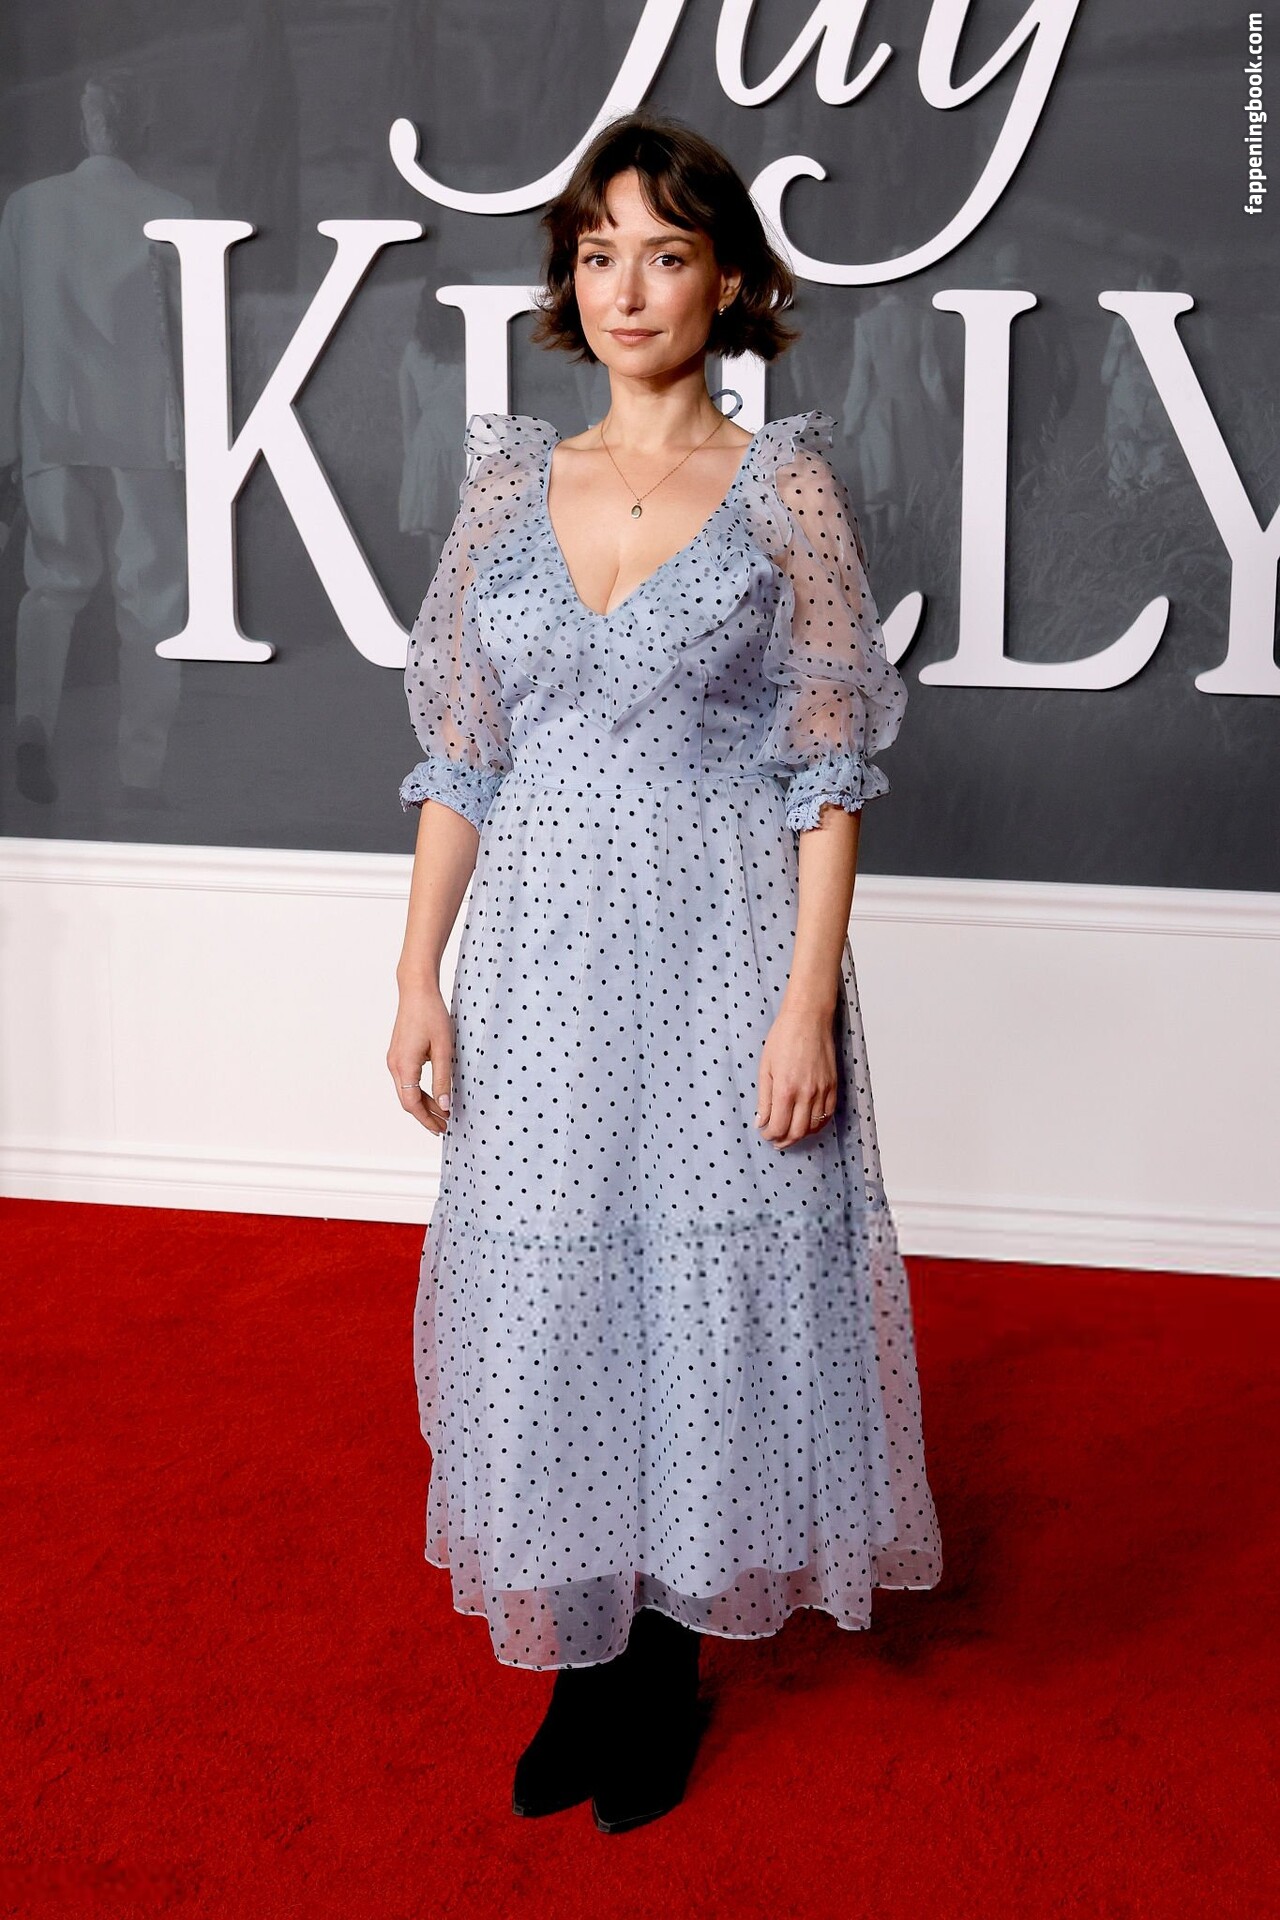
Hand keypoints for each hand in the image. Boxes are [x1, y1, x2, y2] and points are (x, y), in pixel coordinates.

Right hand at [387, 980, 453, 1133]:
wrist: (416, 990)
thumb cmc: (431, 1015)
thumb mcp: (443, 1049)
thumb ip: (443, 1078)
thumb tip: (444, 1106)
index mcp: (404, 1066)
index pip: (412, 1104)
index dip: (426, 1119)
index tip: (441, 1129)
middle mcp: (394, 1065)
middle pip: (408, 1100)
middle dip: (426, 1115)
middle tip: (445, 1125)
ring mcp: (394, 1059)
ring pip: (407, 1090)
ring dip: (424, 1103)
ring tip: (442, 1113)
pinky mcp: (398, 1053)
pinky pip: (407, 1079)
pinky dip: (419, 1090)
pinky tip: (434, 1093)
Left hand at [755, 1001, 837, 1148]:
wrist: (808, 1019)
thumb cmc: (784, 1037)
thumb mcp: (765, 1067)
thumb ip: (764, 1099)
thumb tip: (761, 1121)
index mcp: (785, 1089)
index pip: (779, 1127)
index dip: (770, 1135)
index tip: (764, 1132)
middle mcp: (806, 1093)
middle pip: (797, 1132)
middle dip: (784, 1141)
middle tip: (775, 1140)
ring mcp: (822, 1090)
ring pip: (814, 1127)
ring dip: (800, 1135)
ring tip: (790, 1134)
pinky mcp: (833, 1086)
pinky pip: (828, 1115)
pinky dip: (817, 1125)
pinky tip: (808, 1124)